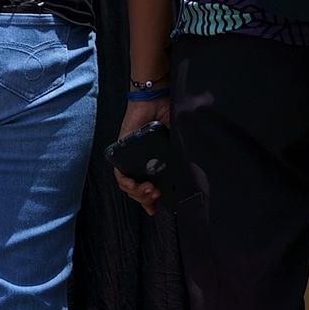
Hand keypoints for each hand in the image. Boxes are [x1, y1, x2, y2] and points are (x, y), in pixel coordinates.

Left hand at [114, 93, 170, 212]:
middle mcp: (141, 162)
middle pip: (138, 190)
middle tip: (155, 195)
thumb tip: (188, 174)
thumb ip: (180, 156)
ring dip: (138, 193)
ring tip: (149, 190)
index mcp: (154, 161)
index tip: (155, 210)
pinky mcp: (120, 151)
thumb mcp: (176, 140)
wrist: (156, 99)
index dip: (151, 201)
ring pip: (128, 186)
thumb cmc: (167, 115)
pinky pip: (119, 173)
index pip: (150, 187)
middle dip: (146, 199)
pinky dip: (125, 182)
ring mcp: (130, 158)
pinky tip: (134, 184)